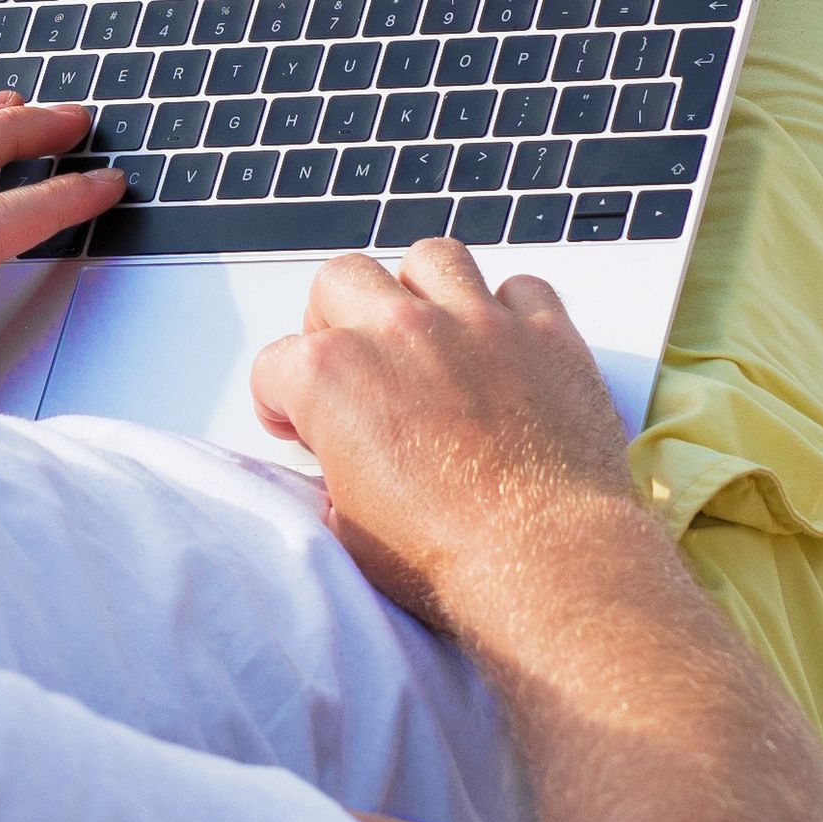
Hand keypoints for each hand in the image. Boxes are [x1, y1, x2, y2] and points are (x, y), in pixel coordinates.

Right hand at [242, 241, 667, 635]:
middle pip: (341, 281)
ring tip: (428, 336)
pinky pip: (522, 287)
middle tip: (356, 366)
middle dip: (336, 319)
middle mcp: (399, 331)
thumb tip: (348, 472)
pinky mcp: (545, 333)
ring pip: (430, 259)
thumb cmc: (448, 557)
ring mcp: (476, 323)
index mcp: (332, 376)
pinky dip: (511, 311)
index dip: (283, 401)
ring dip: (420, 291)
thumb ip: (336, 477)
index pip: (277, 363)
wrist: (543, 562)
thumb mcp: (349, 530)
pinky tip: (505, 349)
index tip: (301, 424)